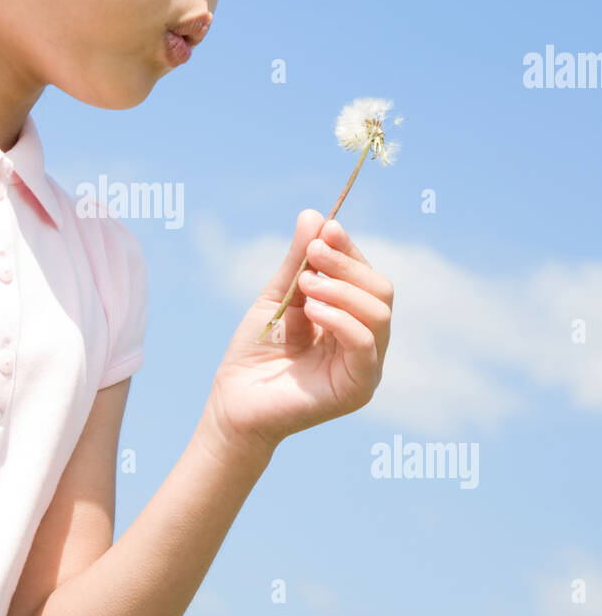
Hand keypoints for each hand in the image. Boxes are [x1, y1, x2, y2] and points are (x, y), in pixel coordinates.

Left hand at [203, 209, 393, 455]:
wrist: (234, 400)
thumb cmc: (256, 352)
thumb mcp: (278, 297)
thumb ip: (298, 262)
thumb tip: (315, 214)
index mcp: (351, 319)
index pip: (366, 276)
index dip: (350, 250)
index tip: (325, 229)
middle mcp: (366, 341)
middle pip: (381, 290)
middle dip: (347, 265)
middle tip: (312, 256)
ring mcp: (366, 366)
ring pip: (379, 313)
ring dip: (342, 289)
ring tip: (305, 289)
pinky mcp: (358, 388)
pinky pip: (365, 343)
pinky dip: (341, 318)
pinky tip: (313, 311)